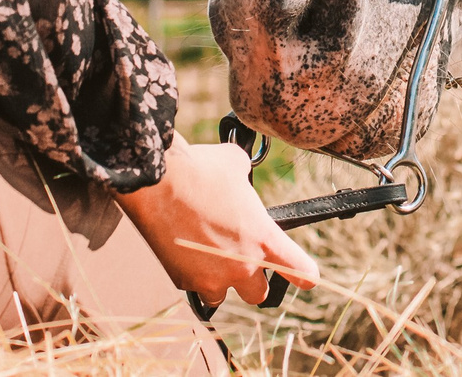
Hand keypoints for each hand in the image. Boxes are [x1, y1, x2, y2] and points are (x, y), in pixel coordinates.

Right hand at [117, 134, 318, 303]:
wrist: (156, 181)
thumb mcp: (237, 166)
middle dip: (252, 279)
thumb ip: (247, 182)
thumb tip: (241, 181)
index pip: (301, 271)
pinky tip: (183, 248)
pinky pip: (193, 285)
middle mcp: (242, 265)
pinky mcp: (183, 281)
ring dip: (219, 281)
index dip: (305, 274)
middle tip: (240, 260)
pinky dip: (191, 273)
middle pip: (259, 294)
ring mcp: (211, 277)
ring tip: (207, 255)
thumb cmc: (200, 168)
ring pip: (222, 294)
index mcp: (264, 238)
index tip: (305, 275)